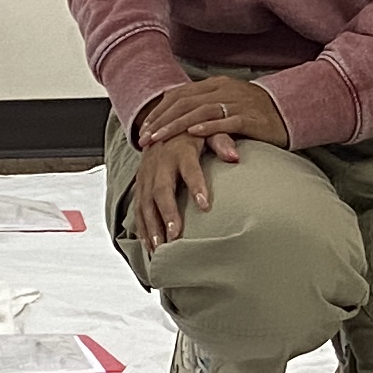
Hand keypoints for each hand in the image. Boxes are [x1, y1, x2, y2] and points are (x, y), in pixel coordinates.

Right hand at [122, 128, 237, 249]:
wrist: (163, 124)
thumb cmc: (191, 132)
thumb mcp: (208, 131)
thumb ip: (222, 142)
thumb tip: (234, 156)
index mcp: (180, 150)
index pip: (190, 169)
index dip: (196, 186)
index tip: (205, 205)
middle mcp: (159, 163)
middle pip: (161, 190)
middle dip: (167, 214)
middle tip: (174, 235)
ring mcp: (146, 174)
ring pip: (145, 202)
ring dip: (151, 226)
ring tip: (159, 247)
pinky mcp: (140, 183)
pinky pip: (138, 207)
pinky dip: (142, 226)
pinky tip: (149, 244)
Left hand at [136, 75, 289, 151]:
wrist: (290, 112)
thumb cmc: (255, 113)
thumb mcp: (227, 105)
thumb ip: (204, 108)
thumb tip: (176, 121)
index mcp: (216, 85)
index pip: (180, 95)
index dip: (160, 111)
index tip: (144, 129)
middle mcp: (224, 90)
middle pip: (185, 103)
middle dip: (162, 121)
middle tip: (145, 138)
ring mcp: (238, 103)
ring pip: (200, 111)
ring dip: (177, 125)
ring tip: (160, 138)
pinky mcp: (251, 118)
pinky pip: (226, 121)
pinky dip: (208, 127)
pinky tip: (192, 135)